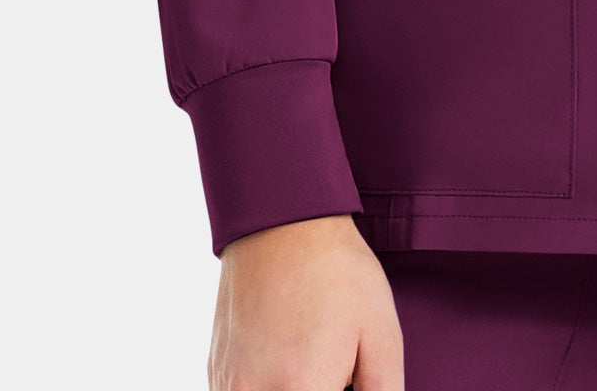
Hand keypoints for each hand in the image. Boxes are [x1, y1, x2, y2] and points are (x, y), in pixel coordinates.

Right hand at [210, 213, 400, 390]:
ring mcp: (229, 386)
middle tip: (334, 370)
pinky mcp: (214, 372)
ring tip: (307, 358)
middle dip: (318, 387)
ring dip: (290, 388)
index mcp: (303, 389)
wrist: (282, 221)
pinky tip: (284, 356)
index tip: (346, 378)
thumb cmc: (337, 272)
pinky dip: (265, 387)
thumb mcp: (381, 332)